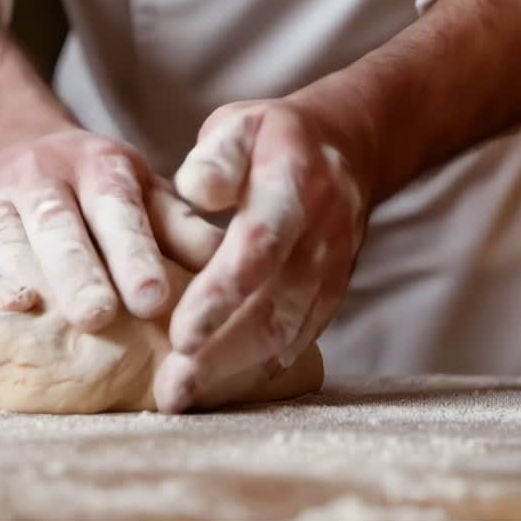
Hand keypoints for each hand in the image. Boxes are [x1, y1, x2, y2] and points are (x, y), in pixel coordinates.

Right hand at [0, 127, 221, 330]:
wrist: (7, 142)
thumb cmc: (95, 189)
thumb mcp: (142, 191)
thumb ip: (181, 227)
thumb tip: (233, 261)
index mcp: (98, 165)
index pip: (117, 207)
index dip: (134, 252)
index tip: (154, 299)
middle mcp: (41, 174)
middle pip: (59, 223)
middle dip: (79, 270)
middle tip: (98, 316)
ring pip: (6, 234)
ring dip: (28, 274)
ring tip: (49, 316)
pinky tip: (8, 305)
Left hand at [153, 100, 371, 412]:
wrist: (348, 149)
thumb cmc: (271, 139)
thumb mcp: (242, 123)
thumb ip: (218, 153)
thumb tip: (197, 187)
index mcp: (294, 184)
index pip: (259, 247)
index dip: (221, 293)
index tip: (180, 332)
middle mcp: (321, 234)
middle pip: (272, 305)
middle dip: (220, 352)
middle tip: (171, 387)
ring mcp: (332, 269)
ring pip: (286, 333)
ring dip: (233, 370)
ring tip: (181, 397)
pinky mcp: (331, 295)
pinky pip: (298, 339)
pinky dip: (259, 369)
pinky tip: (217, 390)